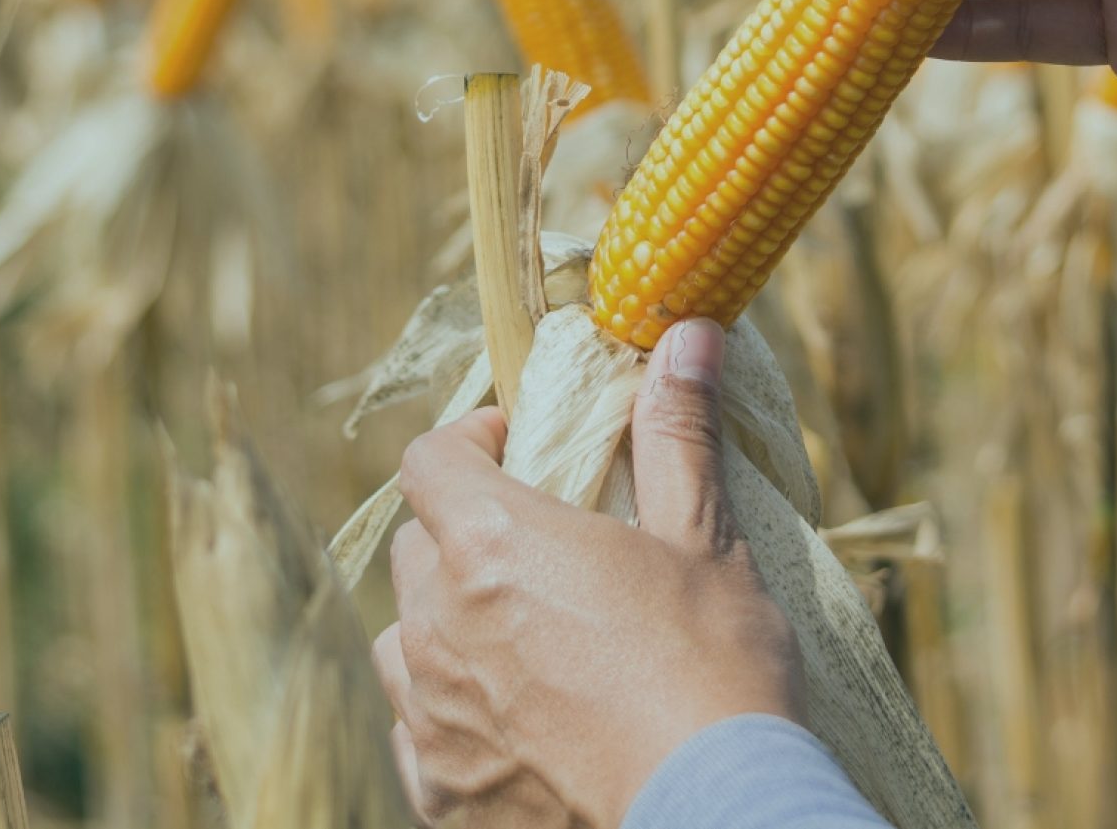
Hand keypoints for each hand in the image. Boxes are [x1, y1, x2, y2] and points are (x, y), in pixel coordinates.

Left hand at [372, 320, 805, 826]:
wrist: (707, 814)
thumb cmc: (713, 667)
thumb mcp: (704, 537)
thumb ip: (677, 432)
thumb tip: (688, 334)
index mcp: (493, 544)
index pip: (428, 459)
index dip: (469, 442)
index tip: (521, 446)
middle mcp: (438, 625)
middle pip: (416, 548)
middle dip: (464, 531)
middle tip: (539, 545)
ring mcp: (430, 717)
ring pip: (404, 643)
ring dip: (446, 625)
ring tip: (522, 637)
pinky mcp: (438, 793)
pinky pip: (417, 731)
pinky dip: (451, 713)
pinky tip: (517, 721)